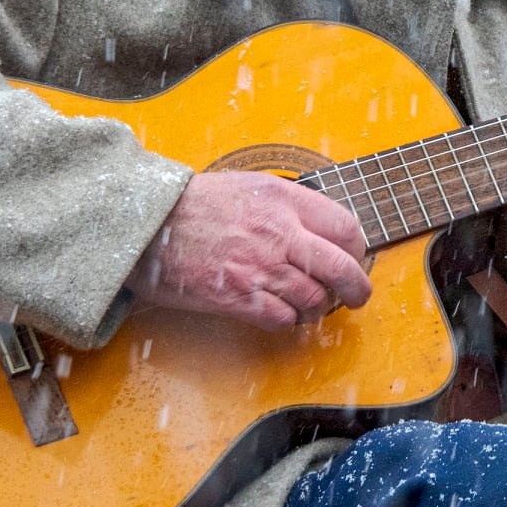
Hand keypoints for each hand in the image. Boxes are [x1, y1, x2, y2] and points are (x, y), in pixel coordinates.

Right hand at [126, 171, 372, 329]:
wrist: (148, 222)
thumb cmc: (194, 204)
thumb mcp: (249, 186)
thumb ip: (287, 205)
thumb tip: (318, 230)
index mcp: (284, 199)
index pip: (345, 226)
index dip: (357, 247)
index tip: (354, 256)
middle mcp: (280, 232)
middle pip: (343, 267)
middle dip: (358, 288)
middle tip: (358, 296)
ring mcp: (262, 267)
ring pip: (316, 299)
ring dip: (317, 306)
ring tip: (308, 304)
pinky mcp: (240, 298)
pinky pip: (284, 319)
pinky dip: (288, 320)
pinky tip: (279, 312)